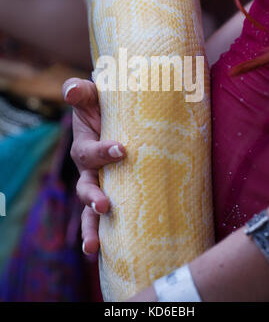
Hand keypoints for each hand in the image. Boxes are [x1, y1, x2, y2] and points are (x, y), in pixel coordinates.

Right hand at [62, 78, 125, 254]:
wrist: (118, 118)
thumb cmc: (103, 106)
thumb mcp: (91, 95)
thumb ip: (79, 91)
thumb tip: (70, 90)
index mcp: (84, 147)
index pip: (89, 153)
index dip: (103, 152)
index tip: (123, 149)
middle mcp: (89, 170)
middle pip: (85, 188)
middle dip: (92, 198)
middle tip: (104, 206)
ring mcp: (101, 184)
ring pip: (91, 209)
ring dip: (92, 227)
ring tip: (92, 248)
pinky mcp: (117, 193)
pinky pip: (108, 217)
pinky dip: (108, 234)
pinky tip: (115, 253)